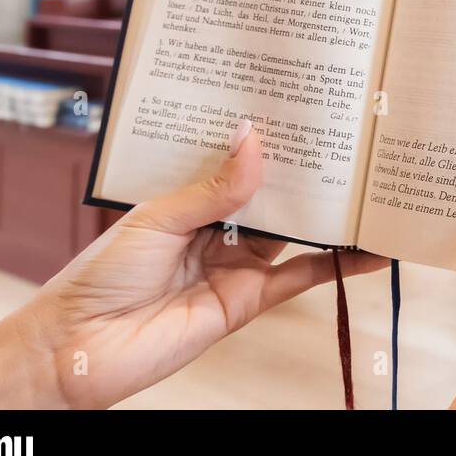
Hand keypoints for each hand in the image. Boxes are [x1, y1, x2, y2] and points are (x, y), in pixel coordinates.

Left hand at [0, 120, 385, 408]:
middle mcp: (220, 224)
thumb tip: (255, 138)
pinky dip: (341, 264)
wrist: (80, 349)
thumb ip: (215, 188)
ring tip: (374, 185)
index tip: (306, 106)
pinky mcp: (252, 298)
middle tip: (354, 137)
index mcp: (191, 195)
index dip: (271, 136)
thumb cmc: (101, 274)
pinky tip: (373, 249)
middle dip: (311, 168)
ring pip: (295, 229)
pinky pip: (304, 276)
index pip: (240, 158)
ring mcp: (239, 260)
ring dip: (332, 212)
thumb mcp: (157, 217)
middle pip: (275, 191)